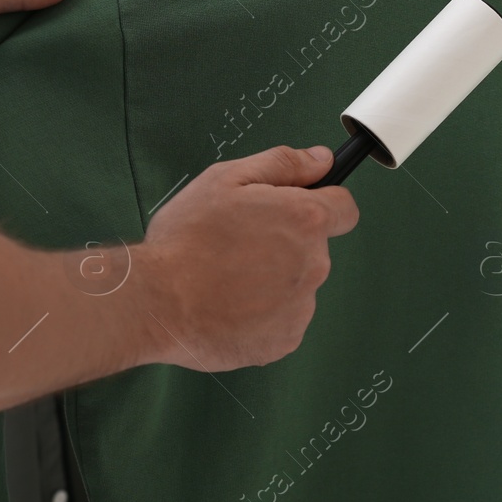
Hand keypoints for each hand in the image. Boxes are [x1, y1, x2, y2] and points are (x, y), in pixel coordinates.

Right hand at [133, 145, 359, 371]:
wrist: (157, 302)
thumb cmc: (186, 238)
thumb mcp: (225, 179)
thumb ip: (282, 164)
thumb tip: (322, 160)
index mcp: (305, 220)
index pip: (344, 209)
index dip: (322, 204)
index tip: (294, 210)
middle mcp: (314, 265)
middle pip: (314, 248)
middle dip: (285, 243)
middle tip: (237, 244)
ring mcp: (301, 308)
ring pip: (296, 286)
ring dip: (272, 281)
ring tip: (226, 278)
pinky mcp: (284, 341)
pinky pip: (282, 320)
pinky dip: (261, 315)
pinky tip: (228, 306)